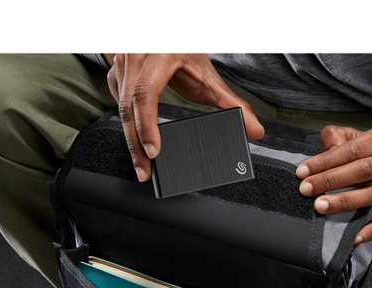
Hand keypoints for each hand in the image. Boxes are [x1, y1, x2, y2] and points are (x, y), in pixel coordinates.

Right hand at [104, 53, 264, 181]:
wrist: (167, 33)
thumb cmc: (186, 50)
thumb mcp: (210, 76)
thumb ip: (233, 104)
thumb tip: (255, 129)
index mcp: (160, 55)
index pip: (146, 94)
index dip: (147, 126)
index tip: (154, 151)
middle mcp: (136, 57)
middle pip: (129, 107)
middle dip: (136, 144)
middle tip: (145, 171)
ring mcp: (123, 64)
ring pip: (120, 107)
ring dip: (129, 138)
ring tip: (141, 164)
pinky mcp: (116, 73)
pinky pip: (117, 102)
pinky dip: (127, 125)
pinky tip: (136, 142)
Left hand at [296, 125, 371, 243]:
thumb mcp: (364, 137)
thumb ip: (342, 138)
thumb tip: (326, 145)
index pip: (352, 149)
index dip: (325, 161)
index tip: (302, 172)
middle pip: (363, 170)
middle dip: (330, 180)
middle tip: (305, 189)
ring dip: (345, 202)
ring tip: (320, 206)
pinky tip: (353, 236)